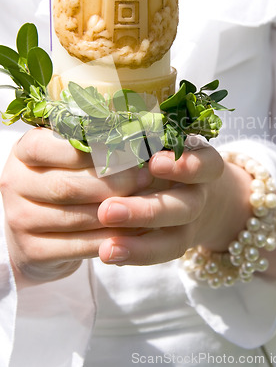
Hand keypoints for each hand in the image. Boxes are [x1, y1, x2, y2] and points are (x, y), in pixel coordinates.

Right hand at [0, 128, 152, 284]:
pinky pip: (78, 246)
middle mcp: (14, 181)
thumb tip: (140, 139)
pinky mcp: (31, 250)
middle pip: (70, 185)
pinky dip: (111, 239)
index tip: (133, 152)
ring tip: (146, 204)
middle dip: (114, 183)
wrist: (37, 232)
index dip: (99, 150)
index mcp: (25, 150)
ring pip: (76, 217)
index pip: (58, 146)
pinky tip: (135, 231)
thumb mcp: (70, 157)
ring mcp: (19, 218)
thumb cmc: (64, 181)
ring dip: (117, 212)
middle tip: (146, 179)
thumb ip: (95, 145)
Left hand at [98, 145, 252, 265]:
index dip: (185, 167)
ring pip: (174, 240)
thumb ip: (144, 138)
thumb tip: (103, 125)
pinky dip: (135, 254)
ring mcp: (189, 224)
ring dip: (140, 245)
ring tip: (106, 250)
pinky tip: (108, 254)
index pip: (206, 165)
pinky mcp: (176, 244)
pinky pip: (160, 254)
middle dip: (146, 211)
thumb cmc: (168, 155)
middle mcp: (199, 195)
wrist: (193, 189)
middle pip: (183, 207)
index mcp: (202, 164)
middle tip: (106, 211)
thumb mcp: (165, 141)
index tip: (155, 163)